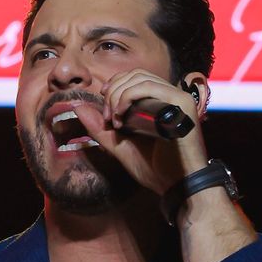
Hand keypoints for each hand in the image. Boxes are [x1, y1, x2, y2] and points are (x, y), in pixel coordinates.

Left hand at [89, 69, 207, 195]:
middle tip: (107, 117)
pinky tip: (121, 115)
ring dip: (119, 95)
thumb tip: (78, 107)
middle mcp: (171, 97)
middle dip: (113, 92)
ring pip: (140, 79)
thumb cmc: (156, 169)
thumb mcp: (120, 146)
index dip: (115, 85)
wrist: (178, 186)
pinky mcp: (182, 103)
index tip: (103, 105)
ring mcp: (178, 99)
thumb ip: (100, 128)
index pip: (134, 77)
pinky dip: (129, 96)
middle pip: (135, 75)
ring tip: (114, 119)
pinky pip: (150, 87)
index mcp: (160, 103)